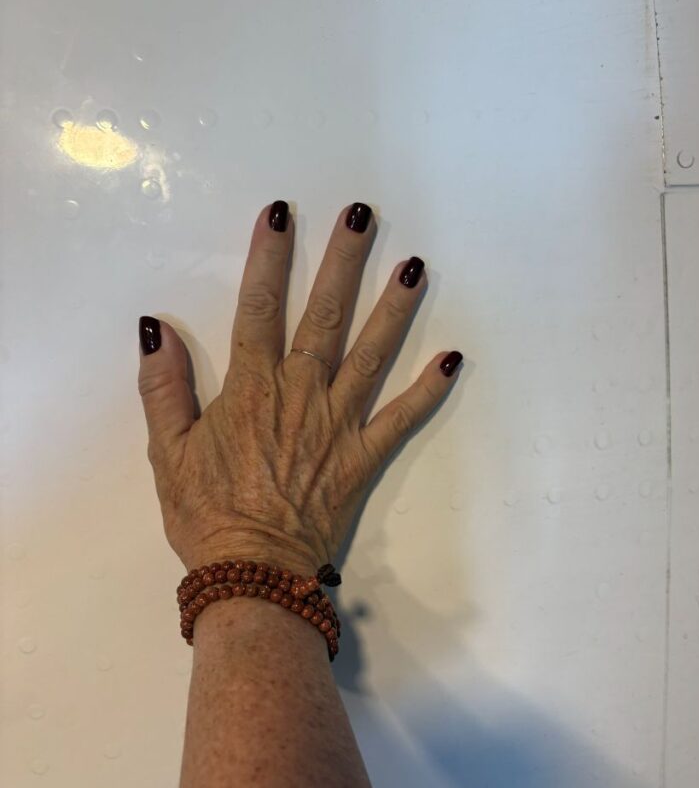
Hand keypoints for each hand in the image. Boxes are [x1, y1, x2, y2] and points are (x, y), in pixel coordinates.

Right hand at [138, 201, 462, 577]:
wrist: (252, 574)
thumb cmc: (207, 513)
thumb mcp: (168, 450)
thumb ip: (163, 386)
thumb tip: (155, 326)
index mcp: (252, 388)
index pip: (259, 307)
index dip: (268, 257)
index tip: (280, 214)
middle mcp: (301, 394)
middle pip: (324, 315)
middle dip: (343, 260)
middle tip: (362, 215)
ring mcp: (339, 423)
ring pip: (371, 353)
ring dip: (393, 307)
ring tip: (415, 265)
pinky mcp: (364, 456)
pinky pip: (401, 418)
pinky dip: (428, 390)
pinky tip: (453, 359)